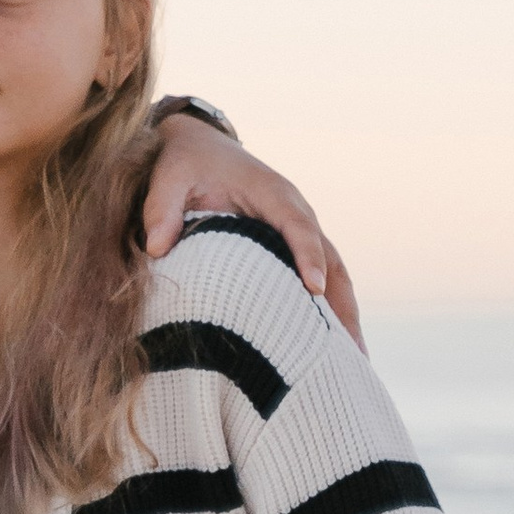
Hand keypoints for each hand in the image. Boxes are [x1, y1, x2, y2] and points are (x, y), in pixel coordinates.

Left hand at [142, 115, 363, 346]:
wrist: (201, 148)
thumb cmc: (185, 164)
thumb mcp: (168, 178)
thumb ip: (161, 208)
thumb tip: (157, 247)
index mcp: (273, 194)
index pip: (297, 226)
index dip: (307, 256)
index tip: (314, 289)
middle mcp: (297, 212)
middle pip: (330, 259)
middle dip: (342, 303)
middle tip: (351, 352)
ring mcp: (300, 231)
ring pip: (335, 274)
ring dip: (346, 315)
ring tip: (356, 364)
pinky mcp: (293, 247)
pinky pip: (322, 278)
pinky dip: (333, 311)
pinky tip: (335, 349)